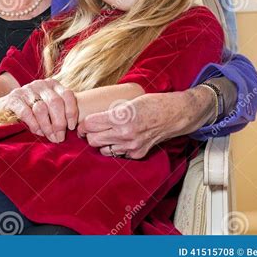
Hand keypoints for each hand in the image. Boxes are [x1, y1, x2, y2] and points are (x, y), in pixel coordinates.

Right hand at [0, 79, 77, 142]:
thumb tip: (74, 128)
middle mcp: (41, 84)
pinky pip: (26, 113)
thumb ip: (60, 111)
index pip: (67, 95)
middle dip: (59, 123)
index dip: (72, 112)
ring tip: (50, 137)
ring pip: (42, 109)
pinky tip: (37, 131)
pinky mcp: (14, 98)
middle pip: (55, 103)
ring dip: (47, 126)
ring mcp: (27, 90)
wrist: (4, 106)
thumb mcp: (48, 105)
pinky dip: (34, 124)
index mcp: (52, 85)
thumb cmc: (32, 109)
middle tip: (59, 137)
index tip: (71, 127)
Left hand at [77, 88, 214, 158]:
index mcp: (121, 117)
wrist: (173, 115)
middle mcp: (125, 134)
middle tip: (90, 129)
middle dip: (89, 135)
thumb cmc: (151, 104)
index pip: (90, 124)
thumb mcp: (127, 102)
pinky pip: (117, 154)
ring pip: (103, 150)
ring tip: (106, 133)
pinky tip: (119, 139)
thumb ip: (110, 113)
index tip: (83, 123)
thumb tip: (92, 120)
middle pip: (93, 140)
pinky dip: (115, 148)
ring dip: (101, 142)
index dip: (83, 124)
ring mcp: (131, 146)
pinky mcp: (137, 154)